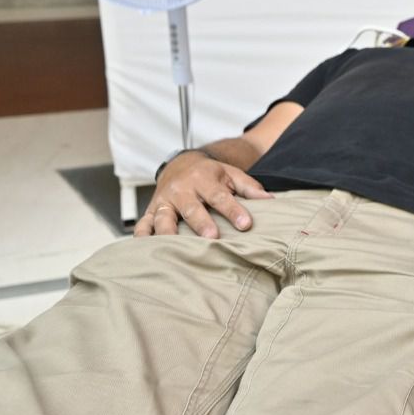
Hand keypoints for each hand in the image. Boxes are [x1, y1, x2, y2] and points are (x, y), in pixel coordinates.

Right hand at [134, 152, 272, 238]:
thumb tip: (271, 200)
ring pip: (163, 217)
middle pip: (191, 208)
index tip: (246, 225)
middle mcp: (182, 189)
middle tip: (211, 238)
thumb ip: (249, 188)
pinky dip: (142, 236)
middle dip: (201, 223)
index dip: (233, 210)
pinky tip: (144, 250)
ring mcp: (164, 200)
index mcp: (204, 179)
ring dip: (168, 233)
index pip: (220, 196)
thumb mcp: (231, 174)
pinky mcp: (152, 210)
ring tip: (174, 249)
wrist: (181, 163)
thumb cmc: (211, 174)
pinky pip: (144, 223)